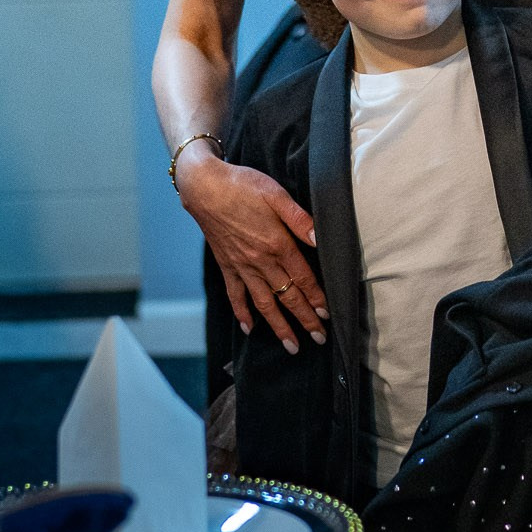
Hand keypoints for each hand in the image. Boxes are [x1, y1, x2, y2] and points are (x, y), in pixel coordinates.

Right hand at [174, 144, 328, 352]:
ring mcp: (242, 266)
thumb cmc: (243, 186)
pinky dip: (242, 313)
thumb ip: (300, 219)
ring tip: (292, 346)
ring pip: (264, 304)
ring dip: (279, 326)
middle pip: (287, 296)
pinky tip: (249, 329)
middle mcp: (260, 261)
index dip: (317, 298)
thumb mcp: (276, 195)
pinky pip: (235, 295)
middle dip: (305, 320)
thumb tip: (320, 240)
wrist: (204, 188)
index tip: (327, 316)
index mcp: (277, 244)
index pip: (303, 278)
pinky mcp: (226, 265)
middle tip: (320, 339)